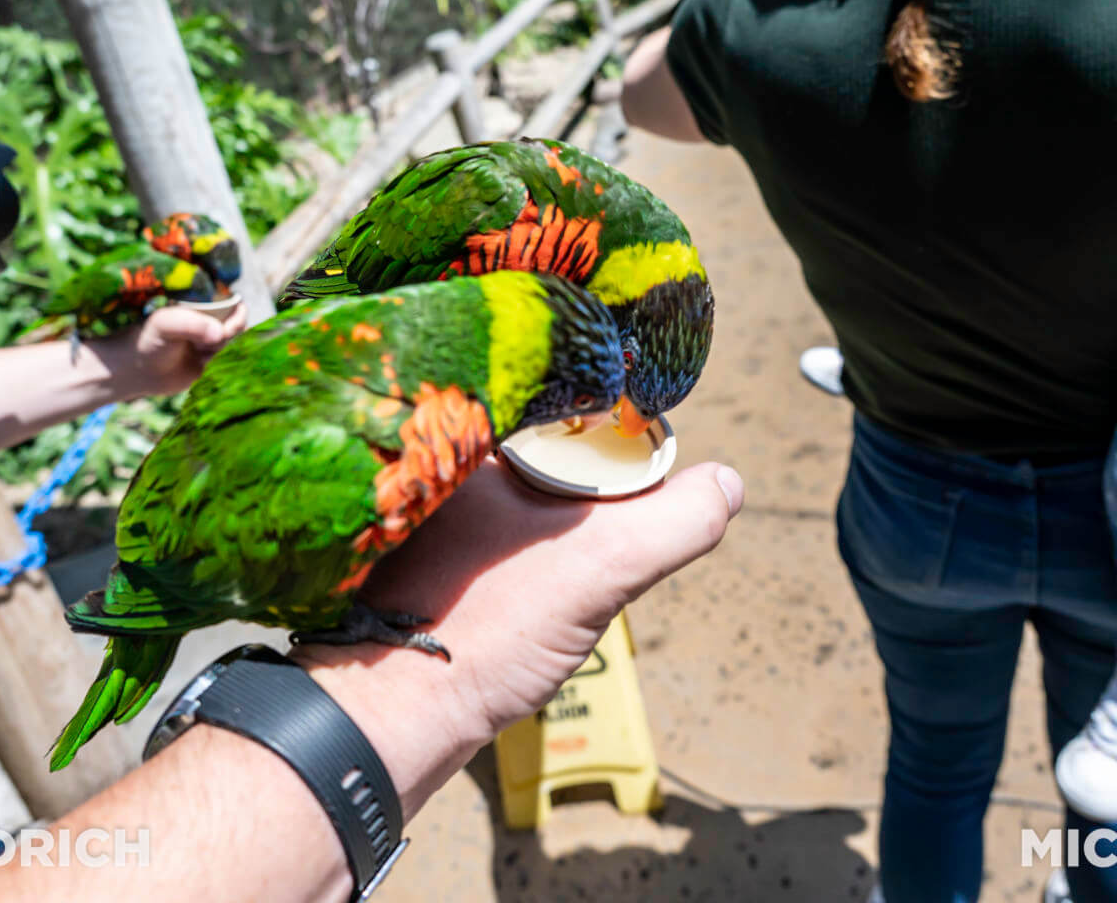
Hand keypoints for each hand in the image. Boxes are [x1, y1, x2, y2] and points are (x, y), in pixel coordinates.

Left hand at [93, 301, 248, 398]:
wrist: (137, 370)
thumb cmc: (148, 340)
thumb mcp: (165, 324)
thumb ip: (192, 324)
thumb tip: (220, 334)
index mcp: (202, 307)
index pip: (233, 306)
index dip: (237, 316)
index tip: (231, 326)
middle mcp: (210, 324)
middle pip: (238, 328)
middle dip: (228, 338)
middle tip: (209, 346)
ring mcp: (212, 345)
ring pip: (234, 347)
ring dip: (221, 353)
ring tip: (201, 356)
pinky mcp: (211, 365)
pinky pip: (228, 365)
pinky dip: (220, 367)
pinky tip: (202, 366)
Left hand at [291, 459, 743, 813]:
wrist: (390, 718)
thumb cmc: (480, 630)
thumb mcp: (601, 566)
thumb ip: (672, 520)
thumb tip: (727, 483)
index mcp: (464, 431)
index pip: (559, 399)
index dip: (609, 423)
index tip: (635, 460)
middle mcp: (428, 460)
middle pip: (538, 445)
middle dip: (580, 478)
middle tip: (593, 532)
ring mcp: (417, 511)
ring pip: (511, 492)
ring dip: (546, 521)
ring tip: (548, 571)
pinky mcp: (412, 557)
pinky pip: (484, 531)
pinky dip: (516, 552)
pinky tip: (522, 591)